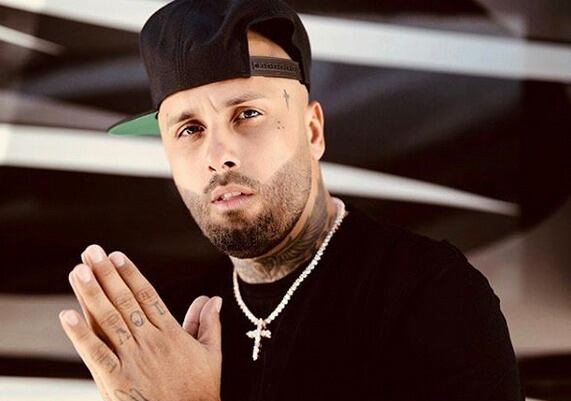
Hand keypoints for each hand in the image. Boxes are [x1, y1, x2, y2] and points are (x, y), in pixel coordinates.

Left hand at [59, 244, 222, 400]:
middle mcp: (150, 341)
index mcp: (171, 333)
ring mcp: (133, 360)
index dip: (131, 274)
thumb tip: (213, 298)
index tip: (117, 256)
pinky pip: (96, 354)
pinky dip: (80, 335)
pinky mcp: (117, 381)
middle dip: (106, 274)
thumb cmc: (199, 391)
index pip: (147, 296)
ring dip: (91, 294)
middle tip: (91, 251)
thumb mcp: (211, 354)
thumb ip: (208, 324)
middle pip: (125, 301)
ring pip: (109, 320)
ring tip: (77, 271)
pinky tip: (66, 316)